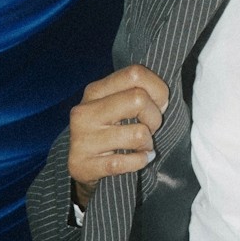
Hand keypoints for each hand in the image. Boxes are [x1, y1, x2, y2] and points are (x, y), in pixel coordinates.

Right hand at [68, 64, 169, 206]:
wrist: (77, 167)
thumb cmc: (105, 132)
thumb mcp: (114, 106)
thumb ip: (134, 94)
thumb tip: (162, 100)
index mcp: (95, 91)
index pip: (135, 73)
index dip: (157, 89)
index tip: (158, 105)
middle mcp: (86, 111)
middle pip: (138, 99)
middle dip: (154, 117)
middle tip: (150, 129)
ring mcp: (83, 138)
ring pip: (138, 133)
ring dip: (148, 144)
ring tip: (142, 147)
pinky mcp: (84, 164)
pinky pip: (126, 162)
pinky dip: (140, 161)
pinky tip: (140, 160)